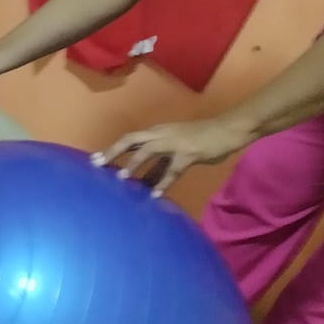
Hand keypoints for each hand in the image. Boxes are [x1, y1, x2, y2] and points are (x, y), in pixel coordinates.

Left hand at [95, 117, 253, 197]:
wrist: (228, 129)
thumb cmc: (203, 138)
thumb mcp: (177, 148)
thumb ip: (161, 163)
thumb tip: (146, 182)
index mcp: (158, 132)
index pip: (130, 139)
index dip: (112, 148)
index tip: (95, 159)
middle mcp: (162, 134)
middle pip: (131, 140)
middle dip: (113, 152)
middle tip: (97, 164)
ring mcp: (175, 142)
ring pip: (148, 151)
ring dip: (134, 164)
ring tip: (120, 178)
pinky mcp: (189, 153)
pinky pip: (173, 170)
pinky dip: (163, 182)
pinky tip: (155, 195)